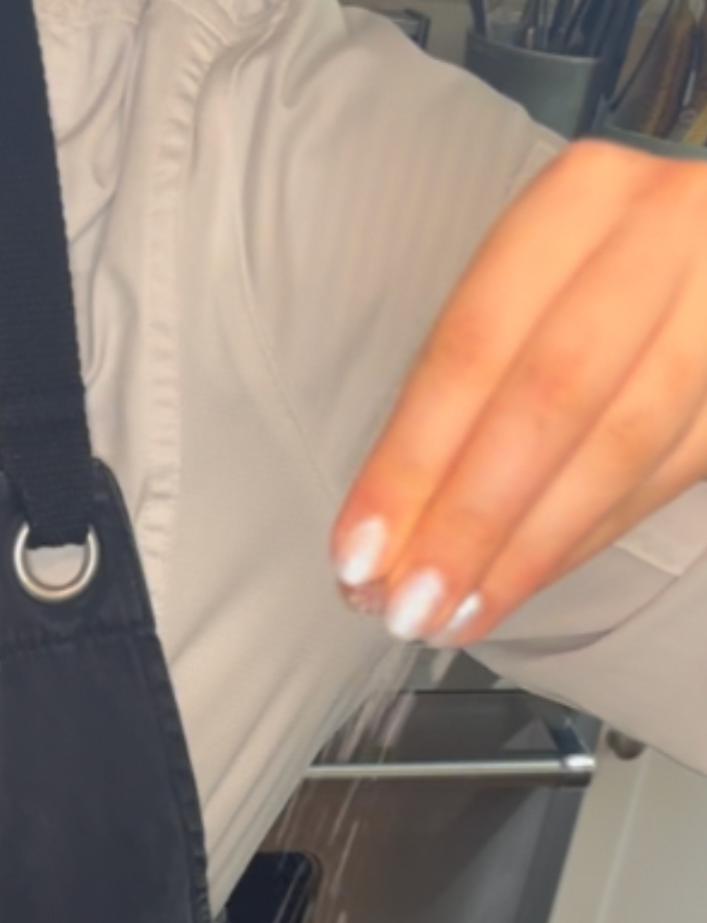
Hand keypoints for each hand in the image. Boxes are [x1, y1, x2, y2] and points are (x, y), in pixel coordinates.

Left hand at [332, 142, 706, 648]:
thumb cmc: (591, 271)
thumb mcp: (518, 288)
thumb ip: (452, 396)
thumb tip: (378, 536)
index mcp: (580, 200)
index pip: (473, 347)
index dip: (412, 459)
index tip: (359, 550)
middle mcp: (666, 232)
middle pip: (550, 400)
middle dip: (470, 520)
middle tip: (408, 606)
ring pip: (623, 444)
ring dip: (529, 548)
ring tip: (457, 614)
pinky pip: (672, 470)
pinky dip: (588, 535)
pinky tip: (526, 579)